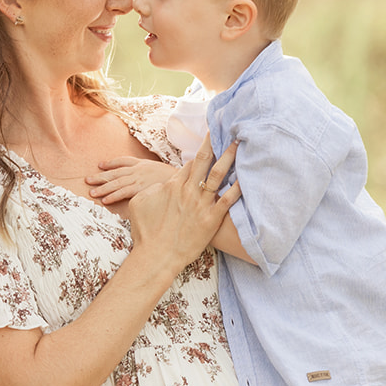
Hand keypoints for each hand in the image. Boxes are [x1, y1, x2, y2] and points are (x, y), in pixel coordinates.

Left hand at [87, 156, 175, 204]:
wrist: (183, 180)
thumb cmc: (173, 178)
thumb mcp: (159, 170)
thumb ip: (148, 171)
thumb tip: (140, 178)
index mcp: (142, 164)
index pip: (123, 161)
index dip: (111, 163)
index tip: (100, 165)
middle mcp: (138, 170)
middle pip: (115, 172)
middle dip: (100, 176)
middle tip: (87, 180)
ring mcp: (138, 179)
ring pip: (117, 183)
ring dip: (103, 187)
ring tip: (91, 192)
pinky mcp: (141, 188)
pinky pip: (124, 192)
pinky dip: (113, 195)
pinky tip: (105, 200)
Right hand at [128, 139, 239, 272]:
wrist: (155, 256)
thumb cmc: (145, 231)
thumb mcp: (140, 202)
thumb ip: (153, 189)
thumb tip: (162, 184)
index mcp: (171, 185)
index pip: (190, 163)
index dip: (200, 153)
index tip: (210, 142)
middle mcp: (188, 191)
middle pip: (203, 160)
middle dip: (215, 143)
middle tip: (227, 129)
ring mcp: (200, 205)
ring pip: (217, 175)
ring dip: (228, 158)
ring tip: (238, 144)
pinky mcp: (210, 219)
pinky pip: (227, 200)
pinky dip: (236, 189)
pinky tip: (246, 178)